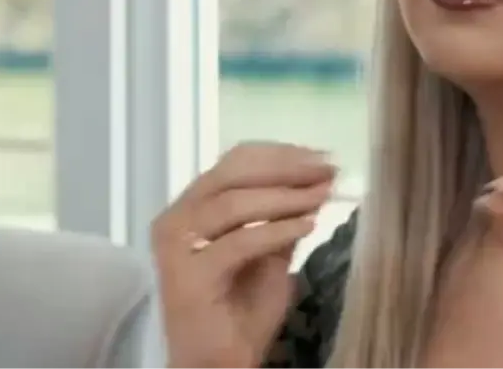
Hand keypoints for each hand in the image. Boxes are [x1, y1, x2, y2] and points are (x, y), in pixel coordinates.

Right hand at [151, 142, 335, 368]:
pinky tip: (307, 226)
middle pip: (232, 173)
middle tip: (326, 170)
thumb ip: (285, 217)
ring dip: (284, 196)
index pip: (235, 162)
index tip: (323, 156)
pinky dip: (276, 230)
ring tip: (320, 196)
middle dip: (286, 168)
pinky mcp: (187, 277)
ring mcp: (177, 248)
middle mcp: (177, 220)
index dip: (281, 154)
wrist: (220, 364)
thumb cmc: (242, 311)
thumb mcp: (272, 254)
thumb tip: (317, 180)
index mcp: (193, 207)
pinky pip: (238, 242)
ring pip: (233, 203)